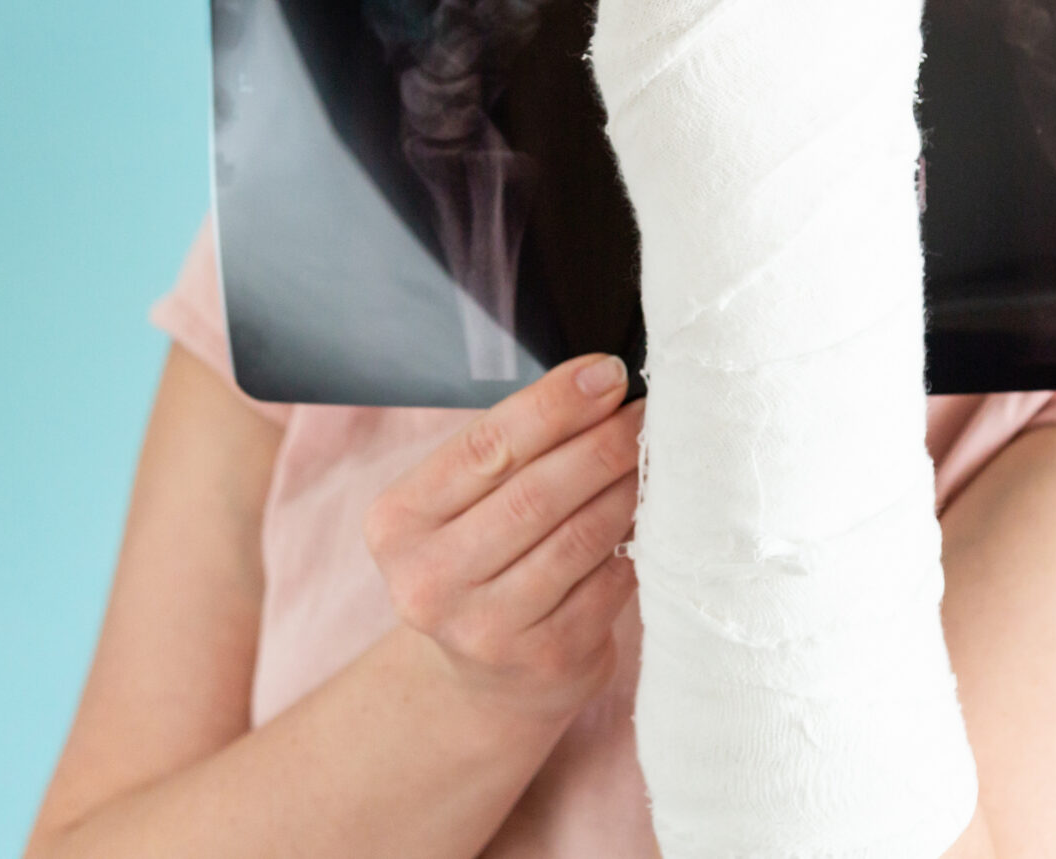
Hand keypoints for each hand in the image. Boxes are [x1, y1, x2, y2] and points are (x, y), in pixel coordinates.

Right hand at [361, 353, 644, 721]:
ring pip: (580, 536)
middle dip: (604, 443)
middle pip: (537, 493)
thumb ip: (512, 451)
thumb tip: (602, 386)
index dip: (556, 404)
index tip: (610, 374)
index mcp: (398, 522)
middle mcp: (430, 580)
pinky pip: (609, 582)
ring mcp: (486, 629)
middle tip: (648, 413)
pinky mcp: (545, 660)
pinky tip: (653, 517)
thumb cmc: (482, 559)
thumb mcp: (463, 505)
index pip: (486, 446)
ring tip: (657, 456)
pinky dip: (638, 541)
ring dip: (630, 487)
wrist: (483, 682)